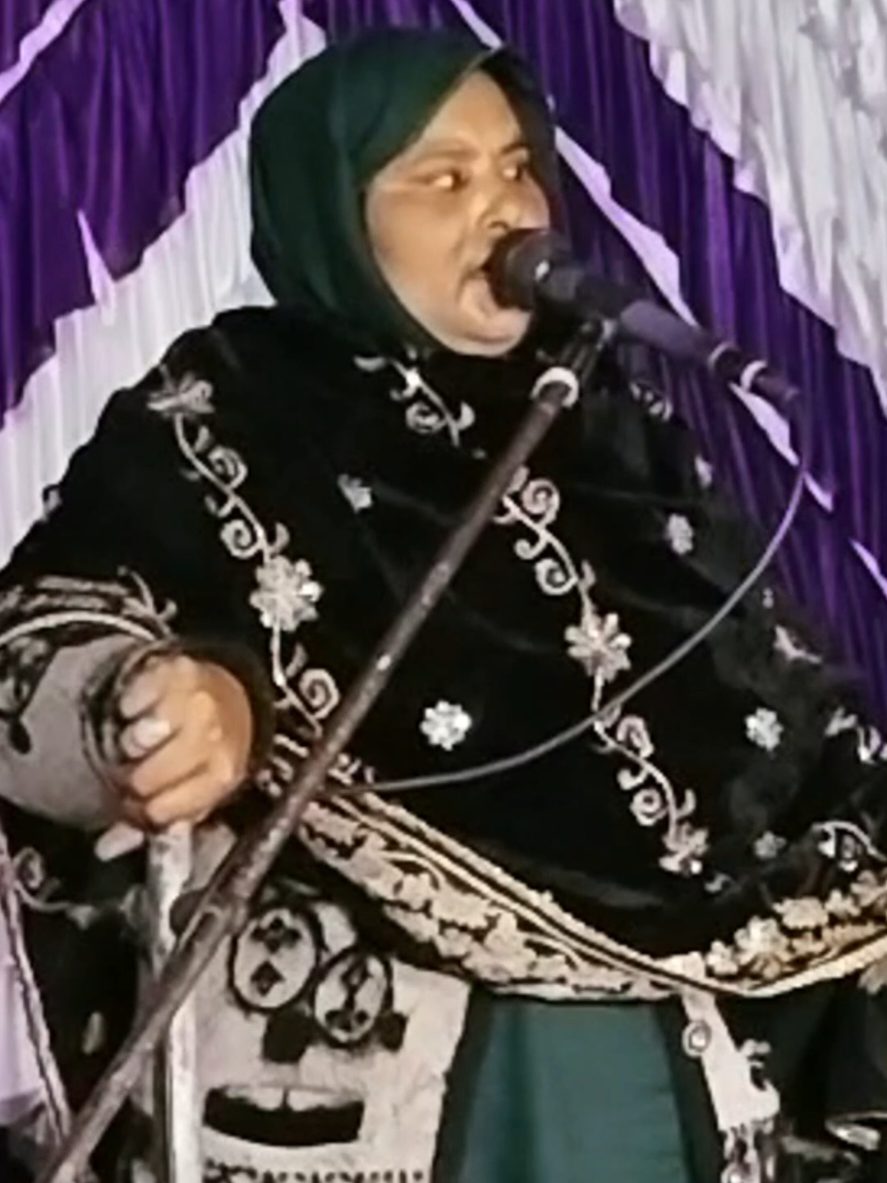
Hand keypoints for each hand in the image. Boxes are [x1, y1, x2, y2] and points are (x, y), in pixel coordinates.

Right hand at [107, 654, 253, 829]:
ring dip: (133, 742)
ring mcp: (197, 701)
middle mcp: (214, 737)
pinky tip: (141, 712)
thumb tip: (108, 846)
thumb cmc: (209, 754)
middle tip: (137, 772)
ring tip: (140, 742)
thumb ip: (156, 824)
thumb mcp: (197, 793)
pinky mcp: (176, 671)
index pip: (163, 810)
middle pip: (149, 775)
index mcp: (221, 775)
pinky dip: (129, 706)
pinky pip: (132, 698)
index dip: (143, 812)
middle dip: (136, 779)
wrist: (230, 700)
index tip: (139, 804)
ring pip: (142, 735)